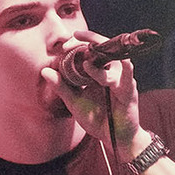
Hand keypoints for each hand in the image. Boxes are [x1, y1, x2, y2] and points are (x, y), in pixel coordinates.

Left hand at [40, 35, 147, 156]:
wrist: (113, 138)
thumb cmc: (96, 118)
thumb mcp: (74, 102)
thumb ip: (61, 86)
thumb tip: (45, 70)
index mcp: (98, 72)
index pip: (90, 49)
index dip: (79, 43)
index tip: (65, 44)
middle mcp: (111, 72)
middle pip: (105, 48)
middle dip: (91, 40)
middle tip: (76, 36)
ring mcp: (121, 80)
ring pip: (114, 63)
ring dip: (99, 63)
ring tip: (85, 65)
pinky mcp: (129, 92)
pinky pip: (129, 78)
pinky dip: (126, 70)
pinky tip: (123, 63)